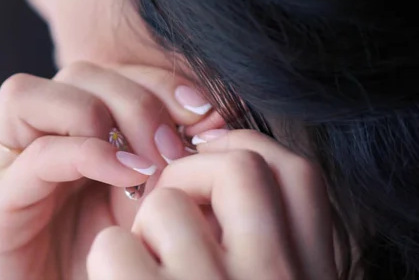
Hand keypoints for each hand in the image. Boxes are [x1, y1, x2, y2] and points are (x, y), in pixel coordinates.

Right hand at [0, 61, 215, 279]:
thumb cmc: (133, 257)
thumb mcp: (165, 195)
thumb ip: (182, 152)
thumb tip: (216, 118)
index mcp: (85, 131)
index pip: (115, 72)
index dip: (161, 82)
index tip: (207, 116)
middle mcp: (44, 139)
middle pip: (79, 75)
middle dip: (138, 102)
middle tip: (176, 151)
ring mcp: (14, 169)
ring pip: (28, 95)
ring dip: (99, 117)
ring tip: (146, 165)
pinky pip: (34, 155)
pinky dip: (86, 154)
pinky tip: (127, 177)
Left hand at [87, 130, 336, 279]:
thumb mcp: (266, 277)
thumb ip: (266, 234)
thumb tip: (224, 156)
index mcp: (310, 275)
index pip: (301, 176)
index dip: (249, 151)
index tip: (215, 162)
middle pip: (241, 168)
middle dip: (193, 172)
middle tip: (168, 198)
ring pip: (168, 203)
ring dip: (145, 226)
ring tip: (146, 268)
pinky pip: (115, 244)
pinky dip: (109, 258)